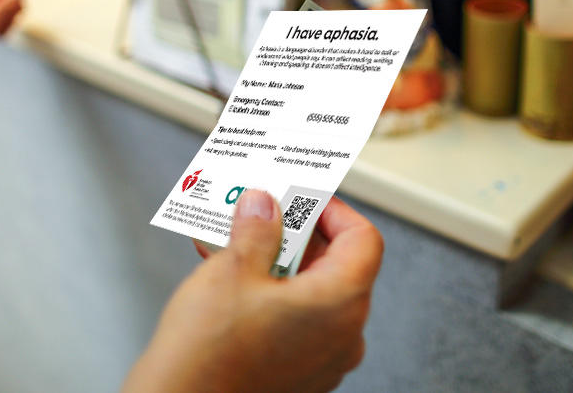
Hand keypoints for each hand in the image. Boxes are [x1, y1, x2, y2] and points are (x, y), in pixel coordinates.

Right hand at [123, 191, 382, 392]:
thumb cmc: (209, 353)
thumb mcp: (233, 269)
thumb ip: (258, 228)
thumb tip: (264, 206)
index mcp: (341, 304)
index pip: (363, 240)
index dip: (333, 211)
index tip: (302, 198)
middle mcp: (343, 336)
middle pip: (337, 266)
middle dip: (297, 235)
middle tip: (263, 213)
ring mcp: (323, 361)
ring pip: (312, 294)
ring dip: (277, 263)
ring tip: (237, 242)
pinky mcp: (299, 376)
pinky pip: (296, 322)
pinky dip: (272, 295)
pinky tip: (232, 278)